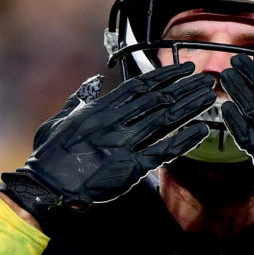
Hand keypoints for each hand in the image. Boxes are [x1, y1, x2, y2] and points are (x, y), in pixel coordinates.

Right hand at [1, 63, 215, 227]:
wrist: (45, 186)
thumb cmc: (48, 155)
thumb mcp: (60, 119)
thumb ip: (80, 99)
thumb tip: (93, 82)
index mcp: (100, 109)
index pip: (139, 86)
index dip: (164, 76)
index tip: (183, 69)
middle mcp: (115, 122)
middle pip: (158, 99)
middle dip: (184, 87)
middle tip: (205, 78)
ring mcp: (123, 144)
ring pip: (164, 120)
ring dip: (189, 106)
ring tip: (208, 95)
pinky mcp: (129, 168)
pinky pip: (163, 151)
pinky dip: (184, 140)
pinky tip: (202, 130)